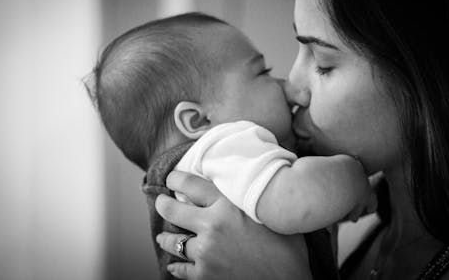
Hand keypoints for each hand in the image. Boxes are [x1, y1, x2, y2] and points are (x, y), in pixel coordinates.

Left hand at [155, 171, 311, 279]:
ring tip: (164, 236)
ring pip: (173, 241)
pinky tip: (175, 264)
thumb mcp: (269, 213)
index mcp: (227, 205)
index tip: (171, 178)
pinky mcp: (204, 275)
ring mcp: (205, 252)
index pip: (190, 184)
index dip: (176, 179)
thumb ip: (249, 199)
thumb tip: (245, 185)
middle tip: (161, 202)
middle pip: (172, 209)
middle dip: (163, 203)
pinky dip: (176, 266)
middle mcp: (211, 226)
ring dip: (167, 238)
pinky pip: (180, 269)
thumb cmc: (287, 247)